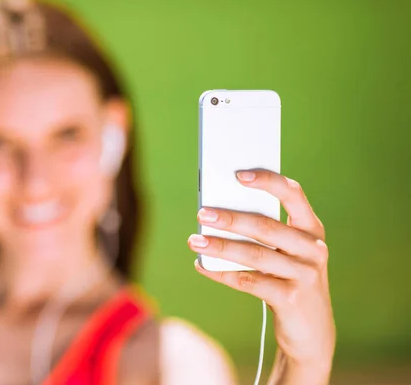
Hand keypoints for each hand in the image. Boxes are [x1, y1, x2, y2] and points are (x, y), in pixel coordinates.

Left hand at [187, 170, 334, 377]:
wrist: (312, 333)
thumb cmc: (290, 281)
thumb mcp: (286, 254)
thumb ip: (264, 233)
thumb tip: (218, 212)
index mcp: (312, 229)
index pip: (293, 194)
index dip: (267, 181)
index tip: (238, 174)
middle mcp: (313, 248)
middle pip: (266, 226)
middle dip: (230, 219)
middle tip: (202, 214)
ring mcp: (305, 275)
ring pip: (254, 255)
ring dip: (220, 247)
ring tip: (195, 241)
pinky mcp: (291, 299)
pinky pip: (249, 281)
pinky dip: (222, 274)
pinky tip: (203, 267)